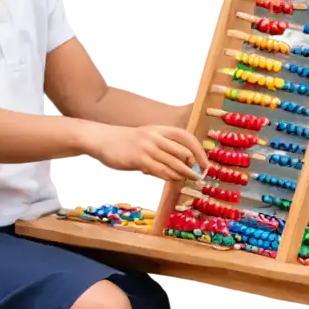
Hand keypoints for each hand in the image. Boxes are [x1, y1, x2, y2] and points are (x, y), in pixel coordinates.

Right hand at [85, 123, 207, 182]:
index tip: (205, 163)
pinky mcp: (139, 159)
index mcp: (160, 129)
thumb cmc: (126, 141)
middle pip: (184, 151)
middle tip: (200, 175)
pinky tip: (175, 180)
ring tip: (190, 179)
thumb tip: (183, 160)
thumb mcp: (147, 136)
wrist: (103, 139)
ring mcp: (147, 147)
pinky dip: (171, 176)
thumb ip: (163, 145)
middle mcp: (156, 136)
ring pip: (174, 162)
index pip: (186, 137)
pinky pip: (160, 170)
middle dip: (195, 165)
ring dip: (185, 173)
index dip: (199, 150)